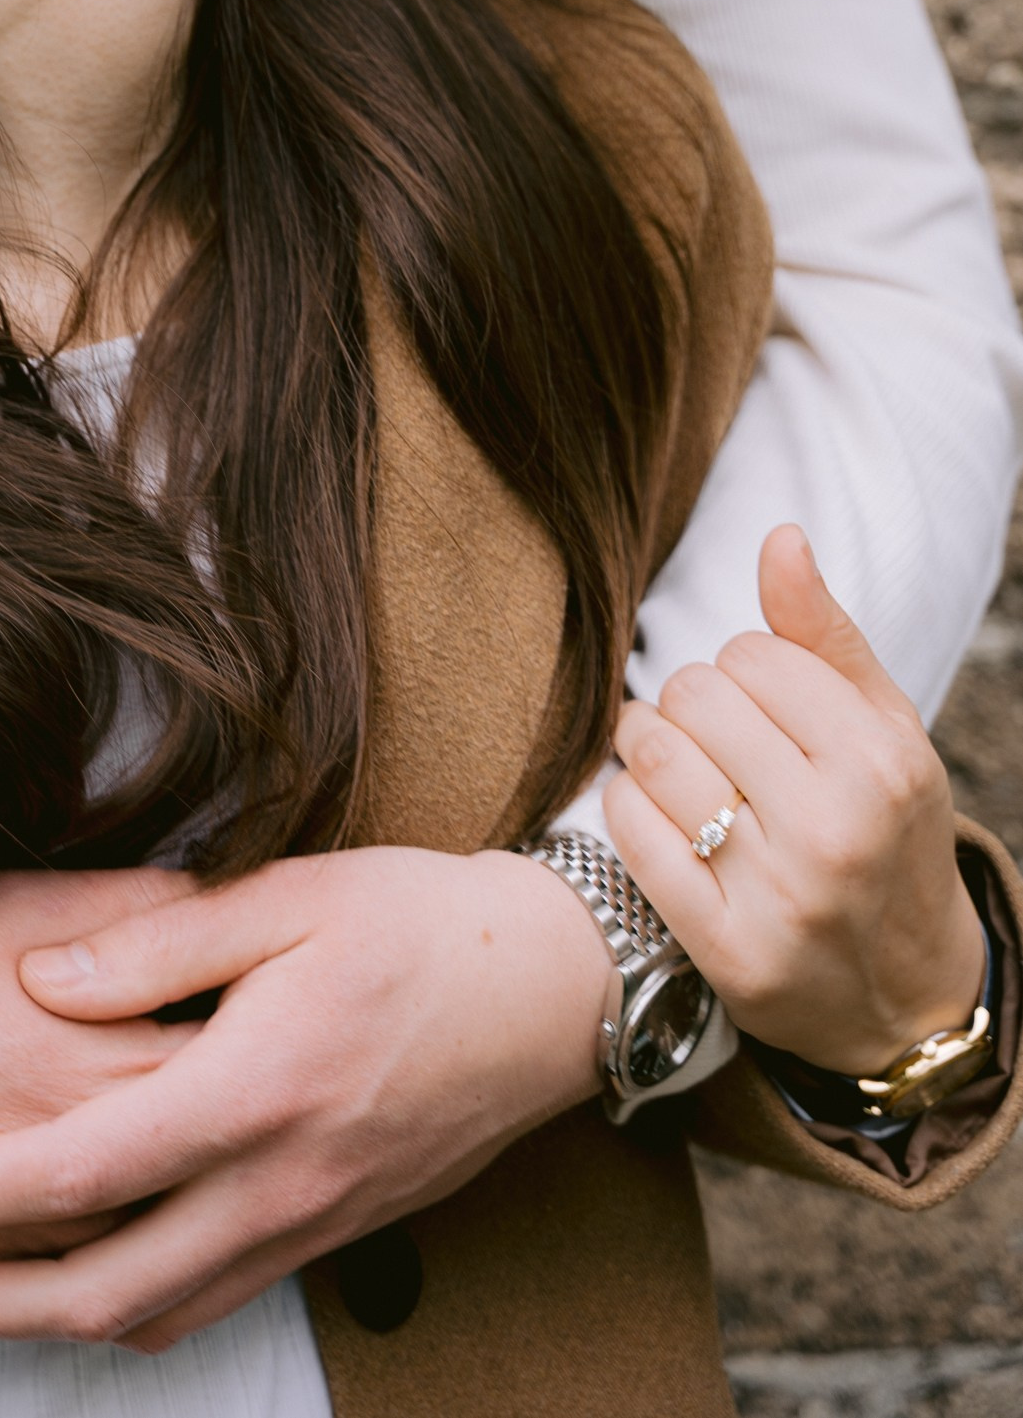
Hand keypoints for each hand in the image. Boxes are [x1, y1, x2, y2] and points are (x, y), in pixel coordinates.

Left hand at [0, 843, 610, 1349]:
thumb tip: (39, 979)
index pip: (77, 1170)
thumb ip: (154, 942)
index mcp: (257, 1091)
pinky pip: (205, 1306)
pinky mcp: (329, 1236)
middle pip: (96, 1288)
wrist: (552, 990)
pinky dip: (120, 1310)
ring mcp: (307, 1225)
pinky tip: (69, 1283)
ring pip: (149, 1316)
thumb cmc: (420, 921)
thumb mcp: (288, 896)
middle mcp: (278, 1185)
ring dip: (35, 1319)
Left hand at [606, 524, 984, 1076]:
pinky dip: (626, 806)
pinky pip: (630, 832)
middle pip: (694, 695)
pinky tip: (656, 815)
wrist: (906, 996)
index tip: (760, 705)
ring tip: (673, 760)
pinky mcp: (729, 951)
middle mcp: (838, 831)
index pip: (750, 654)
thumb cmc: (885, 832)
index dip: (742, 670)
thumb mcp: (883, 729)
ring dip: (646, 743)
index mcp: (883, 764)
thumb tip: (778, 535)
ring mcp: (782, 897)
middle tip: (714, 737)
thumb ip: (823, 633)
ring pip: (653, 755)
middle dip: (692, 704)